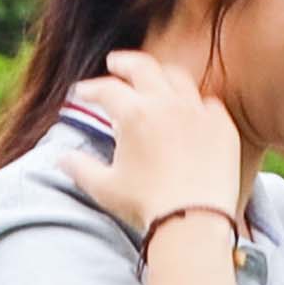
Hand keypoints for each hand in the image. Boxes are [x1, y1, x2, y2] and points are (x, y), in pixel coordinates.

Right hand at [70, 45, 251, 243]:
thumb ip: (79, 167)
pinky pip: (208, 103)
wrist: (196, 221)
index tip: (82, 94)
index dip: (89, 90)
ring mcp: (198, 113)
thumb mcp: (103, 187)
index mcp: (134, 113)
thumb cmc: (147, 206)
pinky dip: (194, 103)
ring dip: (161, 76)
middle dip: (123, 63)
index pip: (105, 89)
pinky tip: (189, 109)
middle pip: (142, 67)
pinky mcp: (223, 128)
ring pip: (178, 79)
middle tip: (115, 64)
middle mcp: (167, 104)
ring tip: (153, 79)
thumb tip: (61, 157)